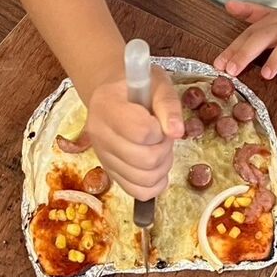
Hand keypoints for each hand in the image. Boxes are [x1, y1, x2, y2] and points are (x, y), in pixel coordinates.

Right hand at [85, 67, 183, 199]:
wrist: (116, 94)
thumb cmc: (139, 86)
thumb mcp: (158, 84)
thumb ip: (168, 105)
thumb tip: (176, 132)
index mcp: (107, 105)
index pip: (140, 132)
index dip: (160, 130)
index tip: (159, 121)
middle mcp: (99, 134)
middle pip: (144, 159)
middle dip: (164, 149)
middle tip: (163, 135)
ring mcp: (103, 156)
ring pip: (143, 179)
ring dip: (162, 167)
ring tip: (159, 148)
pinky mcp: (110, 172)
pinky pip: (137, 192)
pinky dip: (154, 185)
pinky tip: (156, 168)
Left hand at [214, 0, 276, 79]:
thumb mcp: (274, 23)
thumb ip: (251, 16)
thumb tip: (228, 4)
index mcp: (274, 20)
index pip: (250, 33)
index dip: (234, 48)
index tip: (219, 64)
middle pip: (266, 35)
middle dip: (248, 52)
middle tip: (233, 70)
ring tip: (266, 74)